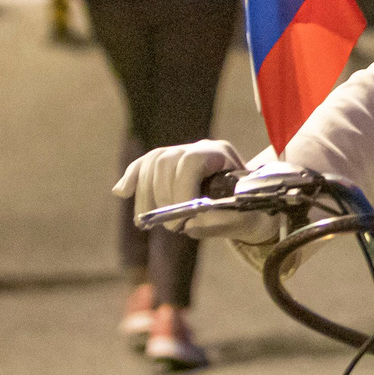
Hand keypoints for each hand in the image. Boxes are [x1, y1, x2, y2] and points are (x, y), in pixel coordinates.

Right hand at [110, 140, 278, 242]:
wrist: (251, 204)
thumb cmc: (249, 211)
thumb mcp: (245, 220)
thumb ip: (222, 222)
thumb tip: (192, 223)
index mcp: (221, 154)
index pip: (191, 160)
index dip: (182, 189)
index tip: (183, 218)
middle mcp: (199, 147)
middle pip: (166, 161)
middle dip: (163, 197)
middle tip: (172, 227)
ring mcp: (181, 153)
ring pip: (152, 163)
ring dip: (145, 194)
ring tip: (148, 221)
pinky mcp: (168, 165)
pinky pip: (144, 165)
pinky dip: (133, 178)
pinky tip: (122, 192)